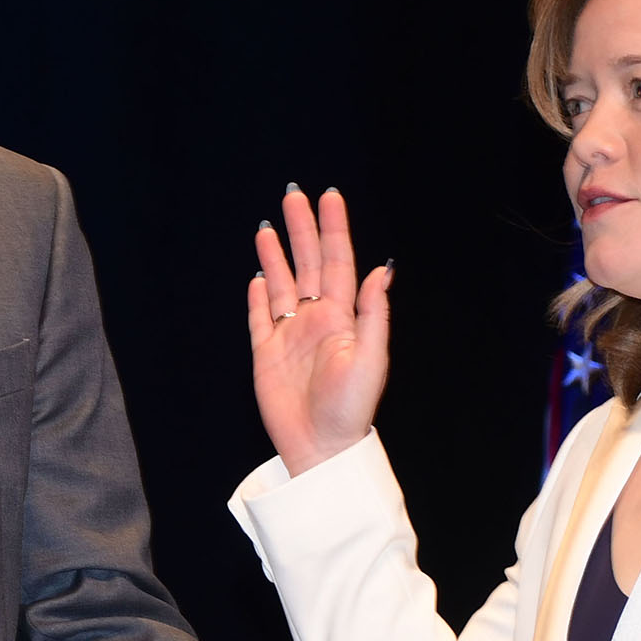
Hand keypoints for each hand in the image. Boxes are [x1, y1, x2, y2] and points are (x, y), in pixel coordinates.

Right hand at [250, 185, 392, 476]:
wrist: (320, 446)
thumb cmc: (350, 409)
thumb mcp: (371, 359)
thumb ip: (373, 312)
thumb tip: (382, 269)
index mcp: (341, 317)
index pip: (337, 262)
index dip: (333, 229)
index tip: (328, 198)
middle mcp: (316, 320)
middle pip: (306, 263)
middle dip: (300, 228)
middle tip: (293, 194)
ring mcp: (289, 335)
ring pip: (281, 284)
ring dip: (276, 254)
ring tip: (267, 226)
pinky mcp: (266, 353)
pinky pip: (259, 317)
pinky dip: (258, 295)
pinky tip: (258, 276)